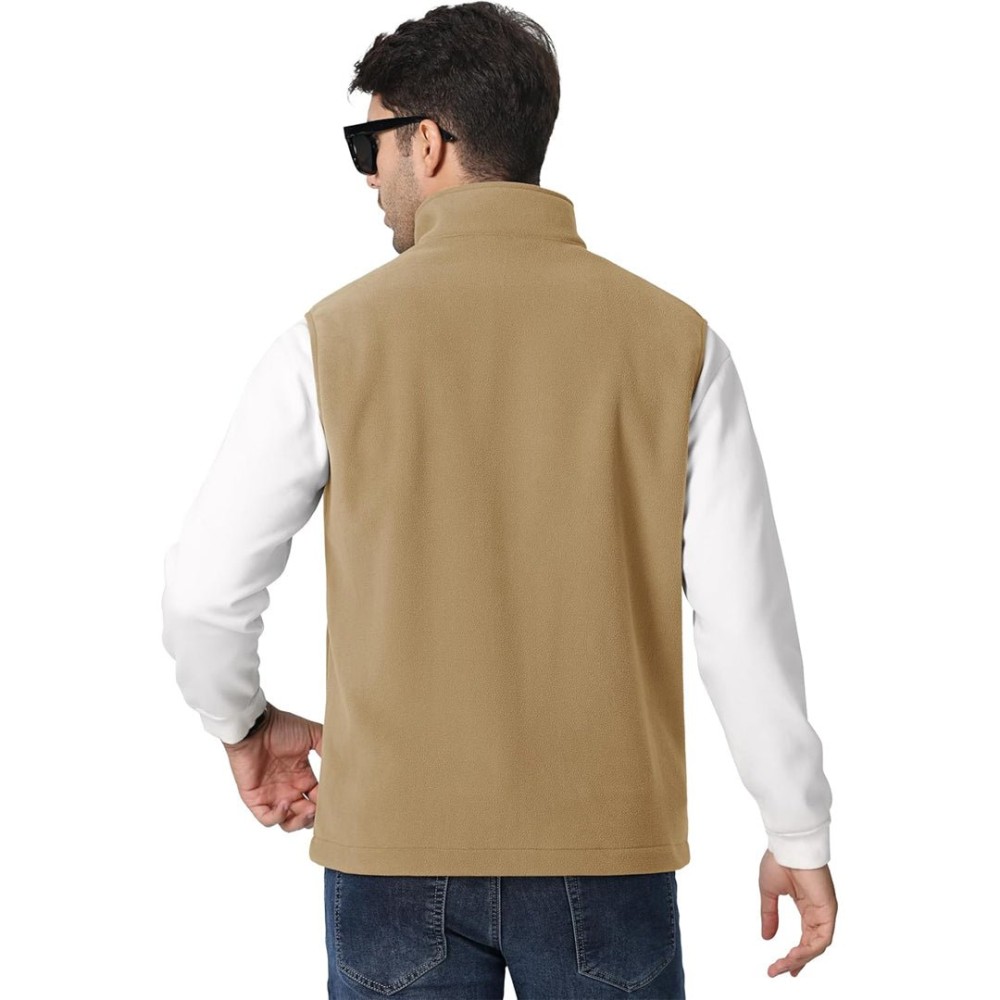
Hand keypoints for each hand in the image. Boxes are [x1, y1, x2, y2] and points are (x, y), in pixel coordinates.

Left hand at [222, 702, 322, 832]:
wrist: (254, 726)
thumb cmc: (280, 727)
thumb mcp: (312, 734)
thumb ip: (327, 747)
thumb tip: (343, 763)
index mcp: (302, 776)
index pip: (318, 798)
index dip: (326, 803)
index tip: (335, 802)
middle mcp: (289, 789)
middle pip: (305, 815)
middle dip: (315, 817)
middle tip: (321, 810)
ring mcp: (272, 795)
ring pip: (288, 822)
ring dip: (300, 821)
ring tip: (308, 811)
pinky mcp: (255, 799)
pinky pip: (267, 819)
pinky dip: (278, 817)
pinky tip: (285, 803)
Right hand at [759, 849, 837, 978]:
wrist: (787, 844)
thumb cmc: (778, 860)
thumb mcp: (769, 893)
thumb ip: (769, 915)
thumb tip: (767, 937)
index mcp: (806, 906)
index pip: (805, 938)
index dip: (796, 955)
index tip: (783, 967)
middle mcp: (817, 911)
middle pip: (811, 945)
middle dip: (795, 961)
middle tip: (778, 971)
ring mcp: (824, 911)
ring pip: (817, 945)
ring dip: (801, 959)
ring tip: (784, 966)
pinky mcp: (828, 910)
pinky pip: (822, 938)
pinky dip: (810, 950)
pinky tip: (795, 955)